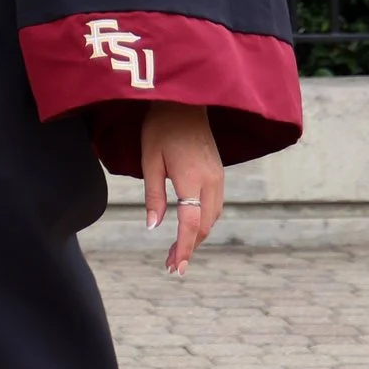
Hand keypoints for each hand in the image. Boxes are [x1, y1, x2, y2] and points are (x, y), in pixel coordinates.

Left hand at [140, 107, 223, 273]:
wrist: (186, 101)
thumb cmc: (161, 126)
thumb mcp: (149, 160)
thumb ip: (153, 195)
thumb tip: (153, 227)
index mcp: (192, 178)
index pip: (191, 223)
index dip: (184, 248)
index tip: (177, 268)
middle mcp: (211, 181)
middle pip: (205, 225)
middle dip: (190, 247)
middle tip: (172, 265)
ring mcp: (218, 177)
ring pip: (212, 218)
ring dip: (198, 237)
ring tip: (178, 252)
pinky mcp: (219, 173)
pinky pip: (215, 206)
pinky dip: (203, 222)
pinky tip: (190, 228)